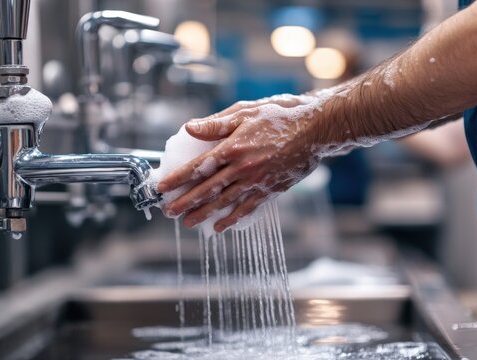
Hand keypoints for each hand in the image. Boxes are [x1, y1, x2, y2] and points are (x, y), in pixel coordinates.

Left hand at [157, 94, 326, 231]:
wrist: (314, 131)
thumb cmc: (279, 117)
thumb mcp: (245, 113)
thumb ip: (216, 124)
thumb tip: (190, 128)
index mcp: (232, 148)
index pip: (198, 166)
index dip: (178, 178)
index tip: (162, 187)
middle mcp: (241, 168)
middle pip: (207, 189)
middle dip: (186, 201)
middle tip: (169, 212)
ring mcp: (256, 181)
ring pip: (224, 202)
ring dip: (203, 213)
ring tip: (187, 222)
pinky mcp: (270, 190)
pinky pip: (247, 208)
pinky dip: (232, 218)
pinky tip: (220, 226)